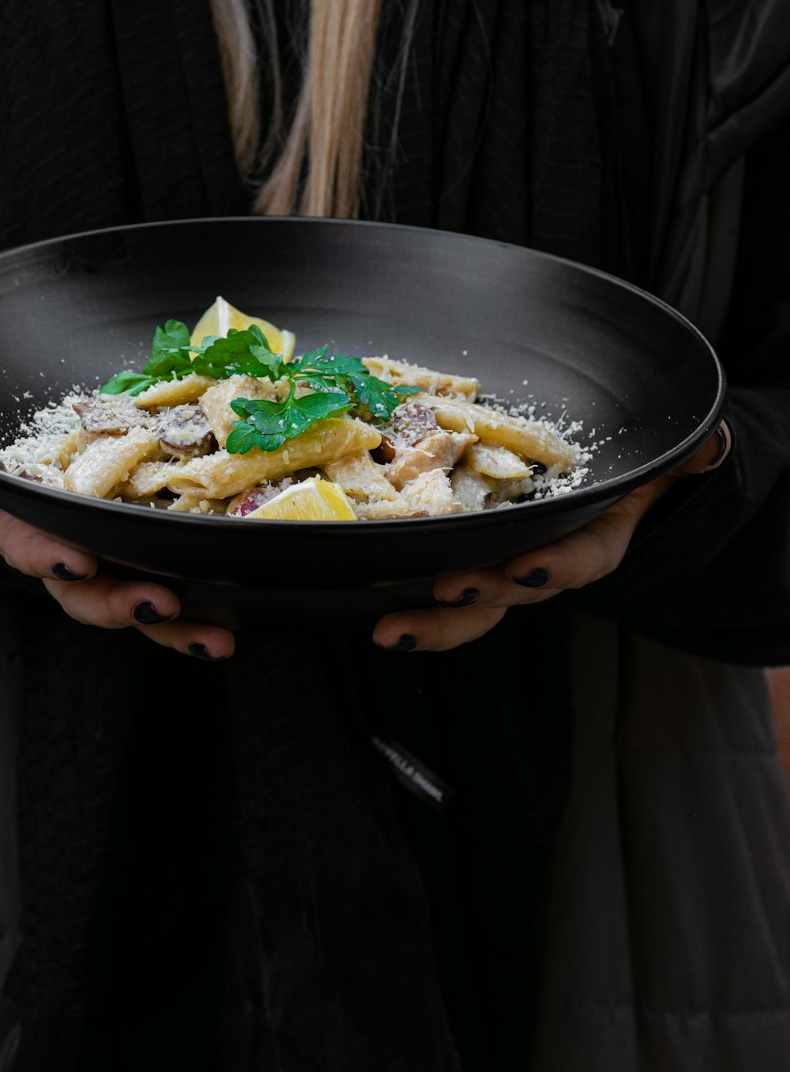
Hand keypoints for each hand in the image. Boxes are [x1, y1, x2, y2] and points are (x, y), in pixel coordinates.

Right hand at [0, 455, 234, 660]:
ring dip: (177, 628)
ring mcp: (111, 571)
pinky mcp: (150, 566)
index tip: (75, 561)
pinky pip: (176, 594)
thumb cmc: (11, 470)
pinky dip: (202, 617)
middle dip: (122, 604)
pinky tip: (233, 627)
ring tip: (216, 640)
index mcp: (25, 533)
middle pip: (90, 595)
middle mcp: (68, 561)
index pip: (30, 549)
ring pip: (139, 607)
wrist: (35, 472)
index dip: (49, 558)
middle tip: (161, 604)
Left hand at [372, 421, 732, 654]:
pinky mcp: (463, 539)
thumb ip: (691, 452)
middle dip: (460, 611)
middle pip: (502, 596)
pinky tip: (363, 584)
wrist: (612, 465)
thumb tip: (708, 445)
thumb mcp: (673, 454)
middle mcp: (543, 556)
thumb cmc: (637, 463)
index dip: (554, 567)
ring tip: (381, 625)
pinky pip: (433, 562)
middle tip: (415, 615)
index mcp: (593, 538)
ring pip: (463, 594)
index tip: (527, 570)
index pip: (580, 558)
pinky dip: (401, 575)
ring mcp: (500, 553)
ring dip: (424, 614)